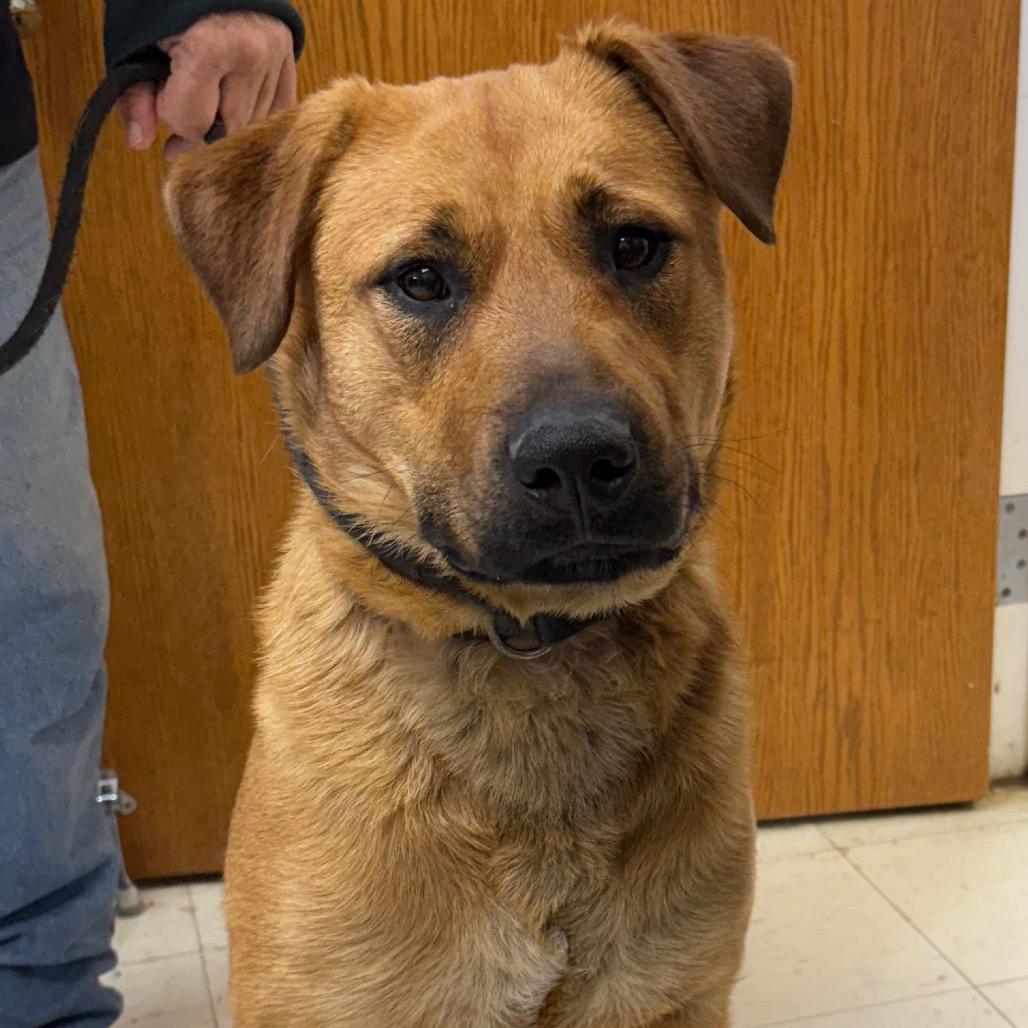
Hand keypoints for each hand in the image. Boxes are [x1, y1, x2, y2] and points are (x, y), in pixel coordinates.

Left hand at [117, 12, 296, 159]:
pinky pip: (276, 110)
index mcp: (212, 48)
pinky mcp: (289, 57)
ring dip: (226, 119)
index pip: (195, 123)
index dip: (172, 116)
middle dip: (200, 125)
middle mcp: (253, 54)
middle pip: (227, 130)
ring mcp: (275, 56)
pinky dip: (253, 112)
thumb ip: (136, 94)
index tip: (162, 98)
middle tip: (181, 109)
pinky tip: (231, 99)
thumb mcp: (137, 41)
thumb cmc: (163, 0)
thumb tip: (138, 143)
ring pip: (252, 124)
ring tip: (206, 94)